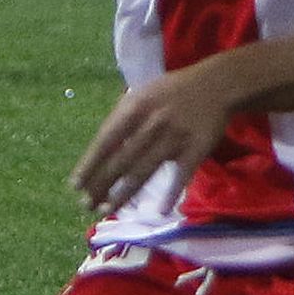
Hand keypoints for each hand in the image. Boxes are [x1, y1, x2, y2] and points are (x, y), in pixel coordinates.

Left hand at [71, 63, 236, 214]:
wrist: (217, 84)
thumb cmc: (173, 91)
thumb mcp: (143, 94)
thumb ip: (122, 119)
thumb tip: (101, 150)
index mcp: (135, 107)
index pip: (106, 140)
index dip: (90, 164)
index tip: (76, 185)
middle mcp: (152, 122)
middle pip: (121, 160)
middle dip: (101, 185)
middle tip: (86, 205)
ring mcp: (175, 137)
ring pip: (145, 170)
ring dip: (124, 194)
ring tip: (108, 210)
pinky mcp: (197, 148)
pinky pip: (182, 175)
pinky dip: (171, 193)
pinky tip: (161, 210)